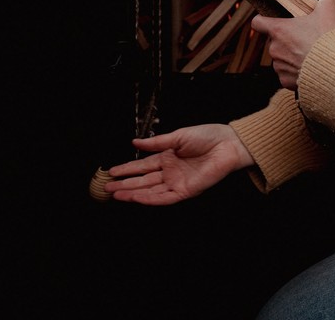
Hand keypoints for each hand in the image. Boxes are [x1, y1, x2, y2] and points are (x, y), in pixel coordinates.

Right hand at [105, 124, 253, 204]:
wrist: (227, 144)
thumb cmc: (207, 136)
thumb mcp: (178, 136)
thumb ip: (156, 143)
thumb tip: (135, 142)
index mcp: (168, 156)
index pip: (143, 165)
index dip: (127, 168)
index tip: (112, 171)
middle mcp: (170, 171)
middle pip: (143, 180)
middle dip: (125, 184)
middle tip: (108, 186)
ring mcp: (177, 182)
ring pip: (150, 190)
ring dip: (133, 193)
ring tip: (116, 194)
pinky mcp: (185, 191)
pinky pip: (164, 198)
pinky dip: (150, 199)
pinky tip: (136, 198)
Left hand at [251, 0, 334, 90]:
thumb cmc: (327, 40)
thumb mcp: (329, 11)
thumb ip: (326, 1)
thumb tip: (329, 0)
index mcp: (279, 30)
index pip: (258, 22)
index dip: (263, 20)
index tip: (272, 21)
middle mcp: (274, 49)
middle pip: (275, 42)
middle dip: (288, 40)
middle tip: (305, 39)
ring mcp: (279, 67)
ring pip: (281, 59)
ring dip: (292, 57)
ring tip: (310, 56)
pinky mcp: (286, 82)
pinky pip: (288, 75)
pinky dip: (297, 73)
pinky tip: (310, 69)